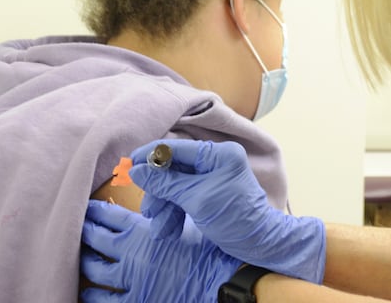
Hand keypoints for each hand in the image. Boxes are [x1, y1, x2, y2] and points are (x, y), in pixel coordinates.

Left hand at [80, 200, 241, 302]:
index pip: (110, 215)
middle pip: (95, 238)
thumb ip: (168, 217)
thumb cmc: (210, 254)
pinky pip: (104, 300)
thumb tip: (162, 206)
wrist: (221, 283)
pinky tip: (88, 292)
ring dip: (85, 262)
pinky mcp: (135, 302)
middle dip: (84, 231)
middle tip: (77, 227)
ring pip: (94, 269)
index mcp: (143, 231)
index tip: (88, 207)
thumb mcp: (188, 227)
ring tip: (80, 258)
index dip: (96, 210)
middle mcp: (130, 254)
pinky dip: (92, 295)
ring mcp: (130, 280)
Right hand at [129, 139, 325, 283]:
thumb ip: (166, 183)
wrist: (260, 244)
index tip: (130, 165)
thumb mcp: (197, 200)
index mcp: (219, 154)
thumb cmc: (235, 218)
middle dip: (159, 192)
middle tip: (149, 210)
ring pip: (177, 186)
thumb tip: (137, 170)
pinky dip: (175, 212)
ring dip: (165, 207)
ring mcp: (214, 177)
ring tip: (159, 228)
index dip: (151, 156)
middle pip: (174, 169)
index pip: (177, 147)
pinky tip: (168, 229)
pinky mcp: (210, 194)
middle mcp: (217, 161)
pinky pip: (185, 197)